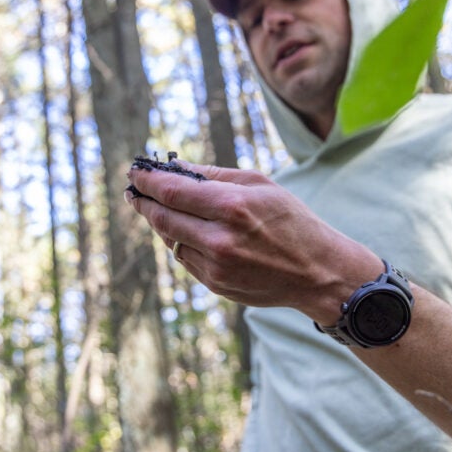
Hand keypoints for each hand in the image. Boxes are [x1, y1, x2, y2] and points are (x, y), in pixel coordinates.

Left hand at [125, 161, 382, 324]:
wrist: (317, 272)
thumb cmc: (292, 220)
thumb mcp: (260, 185)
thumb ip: (215, 175)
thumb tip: (176, 166)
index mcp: (232, 207)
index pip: (172, 191)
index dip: (148, 181)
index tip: (135, 173)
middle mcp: (220, 239)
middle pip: (163, 217)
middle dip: (144, 202)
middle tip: (134, 191)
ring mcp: (216, 266)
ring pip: (171, 240)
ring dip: (161, 222)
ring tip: (159, 208)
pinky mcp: (216, 284)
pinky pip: (186, 259)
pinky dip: (182, 242)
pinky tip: (188, 231)